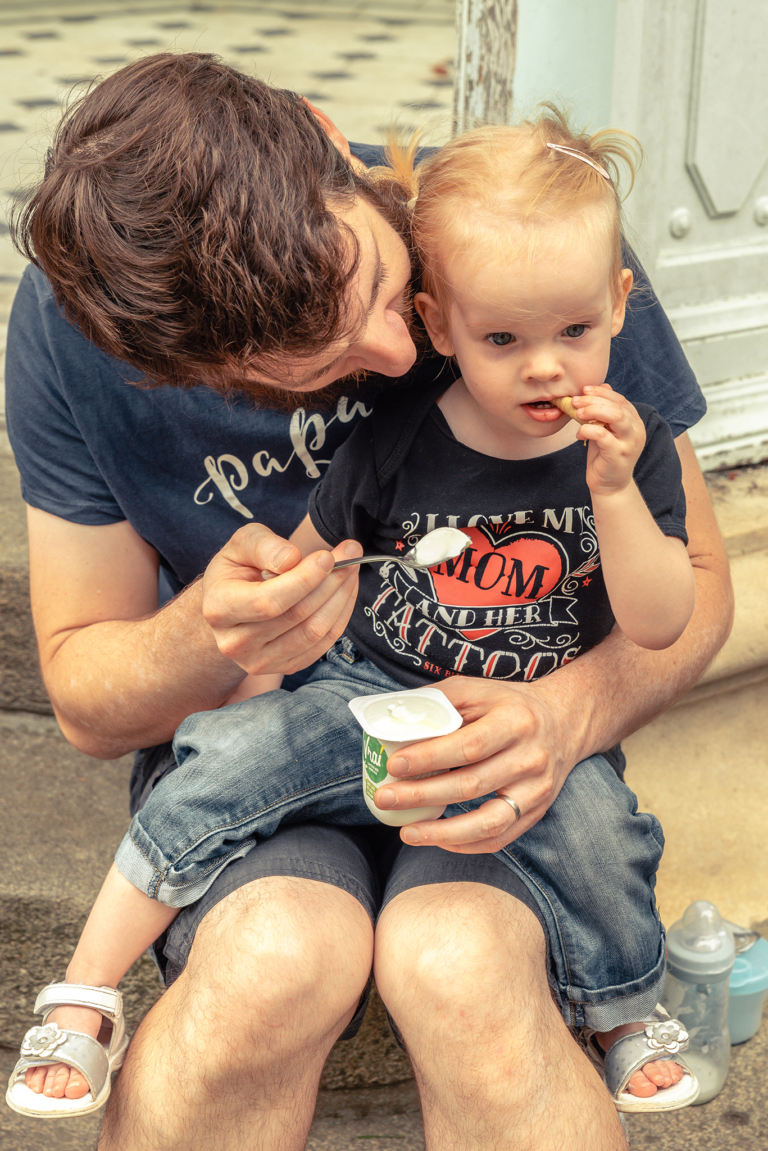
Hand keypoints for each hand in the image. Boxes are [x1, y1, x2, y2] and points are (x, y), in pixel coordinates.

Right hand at [202, 524, 361, 675]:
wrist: (231, 604)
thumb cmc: (238, 570)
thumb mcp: (241, 545)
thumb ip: (263, 546)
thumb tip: (292, 559)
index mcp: (220, 609)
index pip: (269, 601)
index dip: (304, 579)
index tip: (328, 556)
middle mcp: (236, 642)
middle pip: (297, 615)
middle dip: (331, 582)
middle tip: (351, 555)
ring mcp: (260, 661)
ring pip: (314, 631)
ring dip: (341, 598)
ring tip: (350, 570)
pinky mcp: (284, 667)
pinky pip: (322, 644)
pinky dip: (340, 615)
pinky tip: (344, 592)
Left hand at [373, 677, 582, 853]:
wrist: (563, 721)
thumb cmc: (508, 704)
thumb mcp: (477, 689)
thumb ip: (439, 701)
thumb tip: (392, 719)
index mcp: (515, 721)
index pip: (468, 745)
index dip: (429, 758)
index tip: (395, 764)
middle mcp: (530, 757)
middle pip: (472, 784)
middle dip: (422, 795)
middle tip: (385, 798)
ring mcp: (536, 789)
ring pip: (487, 821)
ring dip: (442, 832)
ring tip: (406, 832)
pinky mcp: (536, 811)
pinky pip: (499, 838)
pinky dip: (465, 843)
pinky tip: (437, 839)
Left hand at [570, 384, 645, 496]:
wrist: (610, 486)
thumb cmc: (605, 456)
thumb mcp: (605, 430)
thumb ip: (604, 411)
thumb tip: (602, 386)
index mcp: (634, 422)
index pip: (620, 399)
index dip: (601, 392)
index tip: (584, 390)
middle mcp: (636, 430)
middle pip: (618, 406)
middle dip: (594, 400)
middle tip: (575, 401)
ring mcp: (629, 443)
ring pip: (615, 416)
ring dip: (593, 411)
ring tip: (578, 413)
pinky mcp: (618, 454)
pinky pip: (602, 435)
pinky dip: (587, 430)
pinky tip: (579, 433)